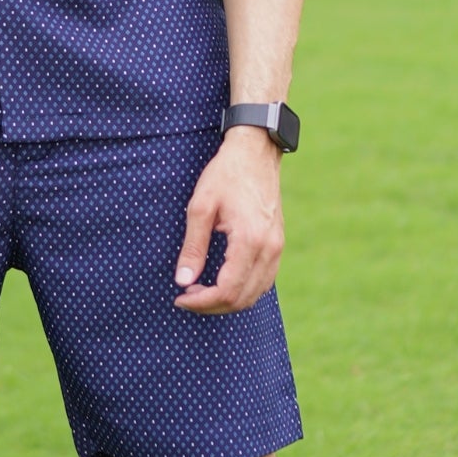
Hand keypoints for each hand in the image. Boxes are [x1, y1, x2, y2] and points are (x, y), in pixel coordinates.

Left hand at [173, 129, 284, 312]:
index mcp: (249, 240)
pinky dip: (243, 289)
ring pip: (255, 294)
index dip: (202, 302)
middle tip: (187, 295)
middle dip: (212, 305)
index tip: (180, 298)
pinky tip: (222, 280)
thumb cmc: (225, 174)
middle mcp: (269, 249)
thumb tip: (183, 281)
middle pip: (242, 299)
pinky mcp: (277, 244)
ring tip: (201, 290)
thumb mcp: (200, 206)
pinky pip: (263, 280)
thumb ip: (193, 247)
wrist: (255, 151)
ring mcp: (277, 248)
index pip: (227, 291)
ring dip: (228, 300)